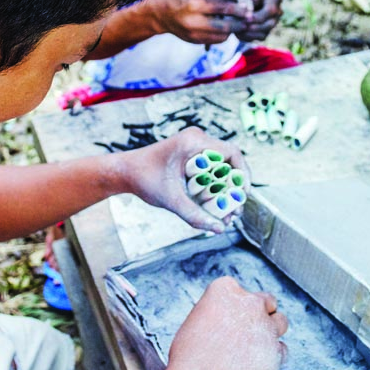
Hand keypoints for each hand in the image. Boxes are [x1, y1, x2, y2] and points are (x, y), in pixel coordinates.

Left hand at [118, 127, 250, 233]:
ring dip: (225, 190)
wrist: (125, 172)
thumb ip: (194, 215)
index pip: (232, 152)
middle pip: (229, 162)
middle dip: (234, 188)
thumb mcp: (171, 200)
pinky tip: (214, 207)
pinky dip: (215, 187)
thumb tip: (219, 229)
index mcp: (193, 142)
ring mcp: (194, 147)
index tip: (244, 194)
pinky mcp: (191, 156)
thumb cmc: (144, 179)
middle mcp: (197, 140)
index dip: (243, 173)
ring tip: (226, 214)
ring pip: (221, 168)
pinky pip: (211, 170)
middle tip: (235, 211)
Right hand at [153, 0, 250, 44]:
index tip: (247, 10)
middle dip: (239, 24)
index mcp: (195, 5)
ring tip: (237, 24)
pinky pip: (214, 41)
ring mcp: (194, 34)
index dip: (237, 10)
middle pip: (224, 27)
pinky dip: (223, 35)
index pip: (222, 8)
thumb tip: (234, 0)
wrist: (162, 15)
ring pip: (221, 36)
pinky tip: (225, 29)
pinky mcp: (194, 41)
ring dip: (232, 31)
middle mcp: (194, 21)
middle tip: (248, 21)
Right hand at [156, 277, 287, 369]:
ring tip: (255, 346)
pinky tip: (255, 365)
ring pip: (281, 321)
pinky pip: (282, 350)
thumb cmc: (190, 356)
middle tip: (249, 329)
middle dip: (261, 313)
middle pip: (267, 300)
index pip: (240, 290)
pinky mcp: (276, 351)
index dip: (237, 305)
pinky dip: (272, 356)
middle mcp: (249, 302)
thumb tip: (233, 317)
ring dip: (271, 331)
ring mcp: (265, 326)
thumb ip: (220, 311)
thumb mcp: (198, 319)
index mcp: (225, 288)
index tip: (230, 319)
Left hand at [235, 0, 280, 41]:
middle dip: (253, 27)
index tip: (245, 19)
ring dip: (249, 33)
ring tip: (235, 29)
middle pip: (269, 24)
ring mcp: (272, 22)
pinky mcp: (266, 31)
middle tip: (238, 26)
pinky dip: (247, 37)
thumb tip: (247, 13)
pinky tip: (237, 31)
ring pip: (264, 34)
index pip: (270, 10)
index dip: (258, 16)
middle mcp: (277, 11)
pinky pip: (258, 38)